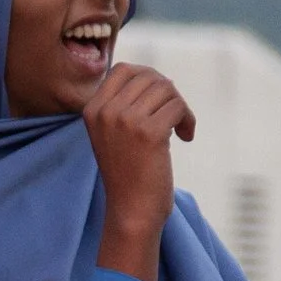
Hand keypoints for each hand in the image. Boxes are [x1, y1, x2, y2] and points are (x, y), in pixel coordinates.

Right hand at [85, 64, 196, 280]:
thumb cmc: (128, 173)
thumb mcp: (114, 134)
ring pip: (167, 90)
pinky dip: (188, 120)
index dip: (148, 78)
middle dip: (169, 94)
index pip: (124, 70)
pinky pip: (178, 107)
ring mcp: (125, 121)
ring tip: (182, 130)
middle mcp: (105, 112)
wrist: (132, 211)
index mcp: (92, 109)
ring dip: (181, 108)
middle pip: (150, 77)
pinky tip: (186, 137)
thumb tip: (156, 77)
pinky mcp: (149, 132)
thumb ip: (124, 104)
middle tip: (176, 117)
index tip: (160, 100)